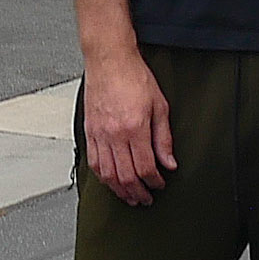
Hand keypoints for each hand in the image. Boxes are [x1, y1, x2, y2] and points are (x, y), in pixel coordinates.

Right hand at [83, 51, 176, 204]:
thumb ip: (164, 138)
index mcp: (134, 128)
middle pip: (125, 176)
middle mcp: (114, 134)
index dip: (154, 181)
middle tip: (146, 199)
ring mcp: (99, 134)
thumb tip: (169, 162)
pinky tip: (111, 181)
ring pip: (107, 174)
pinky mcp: (89, 131)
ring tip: (129, 196)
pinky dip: (103, 176)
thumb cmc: (134, 77)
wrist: (109, 60)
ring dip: (119, 190)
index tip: (160, 184)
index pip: (145, 167)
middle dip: (137, 192)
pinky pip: (93, 162)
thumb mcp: (160, 106)